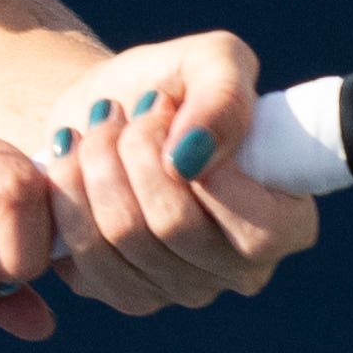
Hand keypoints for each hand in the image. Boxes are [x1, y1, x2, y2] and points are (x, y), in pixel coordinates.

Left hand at [33, 32, 318, 315]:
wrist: (110, 112)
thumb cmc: (176, 87)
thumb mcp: (214, 61)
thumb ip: (224, 95)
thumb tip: (192, 154)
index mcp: (286, 225)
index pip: (257, 229)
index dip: (205, 168)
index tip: (172, 110)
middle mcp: (239, 271)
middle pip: (175, 227)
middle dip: (136, 150)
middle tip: (128, 112)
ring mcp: (179, 290)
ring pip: (123, 238)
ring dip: (97, 165)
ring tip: (99, 128)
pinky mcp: (120, 292)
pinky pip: (82, 255)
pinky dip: (67, 194)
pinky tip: (72, 162)